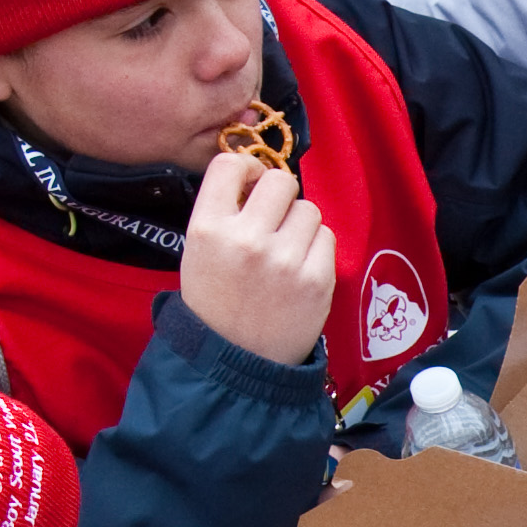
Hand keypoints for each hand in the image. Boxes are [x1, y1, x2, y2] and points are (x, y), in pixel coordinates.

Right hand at [182, 151, 335, 368]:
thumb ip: (225, 213)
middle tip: (273, 217)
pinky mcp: (317, 279)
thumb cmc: (216, 302)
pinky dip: (315, 247)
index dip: (246, 168)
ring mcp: (285, 260)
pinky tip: (299, 267)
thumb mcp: (199, 252)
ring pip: (308, 209)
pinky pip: (327, 237)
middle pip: (280, 181)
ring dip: (299, 223)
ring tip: (285, 249)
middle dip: (278, 195)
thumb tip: (259, 178)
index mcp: (208, 229)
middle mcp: (247, 239)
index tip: (250, 183)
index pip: (230, 165)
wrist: (235, 361)